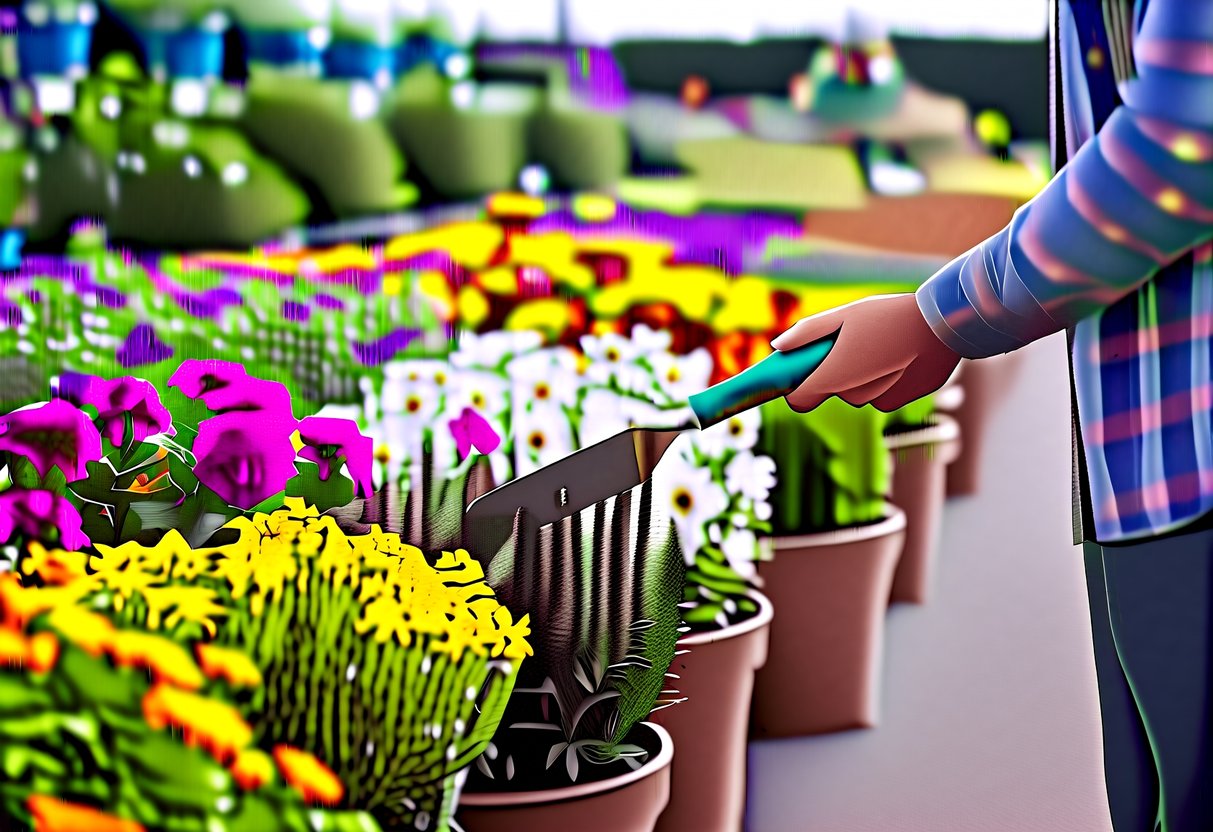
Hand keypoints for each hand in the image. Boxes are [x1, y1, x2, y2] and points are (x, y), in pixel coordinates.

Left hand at [772, 293, 962, 412]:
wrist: (944, 325)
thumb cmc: (890, 316)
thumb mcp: (845, 315)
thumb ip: (808, 332)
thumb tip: (779, 345)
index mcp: (834, 375)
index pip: (799, 400)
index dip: (795, 389)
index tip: (799, 372)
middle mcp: (855, 394)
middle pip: (833, 391)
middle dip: (836, 371)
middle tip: (852, 341)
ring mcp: (880, 401)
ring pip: (860, 392)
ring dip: (863, 374)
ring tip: (882, 343)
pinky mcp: (903, 401)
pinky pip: (883, 394)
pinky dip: (886, 379)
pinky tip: (900, 356)